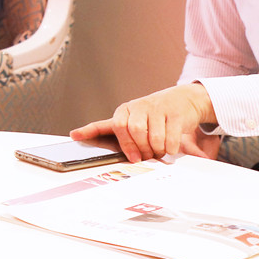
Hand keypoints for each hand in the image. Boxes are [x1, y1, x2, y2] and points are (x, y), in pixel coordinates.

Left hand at [69, 83, 217, 162]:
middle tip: (143, 157)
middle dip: (138, 149)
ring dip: (155, 150)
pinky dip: (169, 148)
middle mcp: (139, 107)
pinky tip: (169, 147)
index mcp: (125, 111)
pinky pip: (169, 139)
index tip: (75, 136)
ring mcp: (157, 109)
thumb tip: (89, 142)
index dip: (94, 133)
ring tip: (157, 151)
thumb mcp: (135, 121)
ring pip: (152, 138)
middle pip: (133, 132)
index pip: (110, 124)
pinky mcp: (175, 114)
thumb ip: (120, 134)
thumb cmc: (155, 116)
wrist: (184, 101)